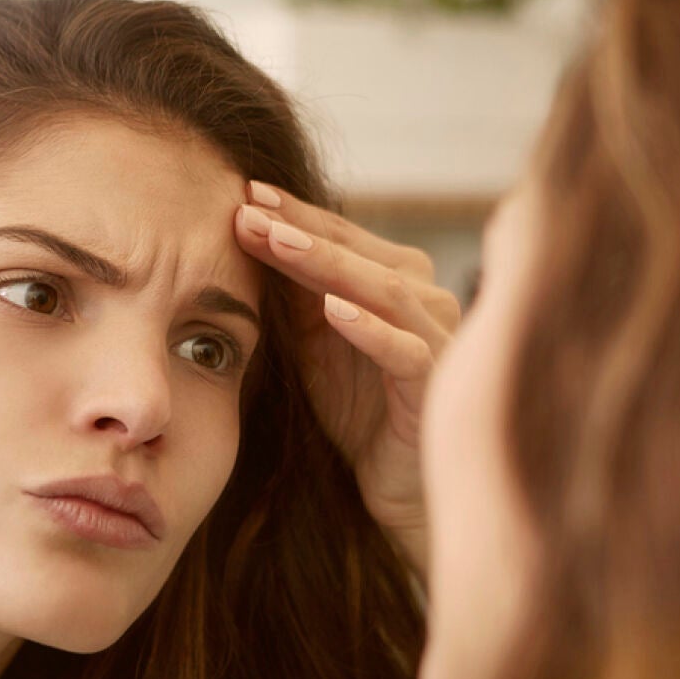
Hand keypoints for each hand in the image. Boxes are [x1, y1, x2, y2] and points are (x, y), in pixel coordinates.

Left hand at [234, 182, 463, 578]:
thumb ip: (296, 295)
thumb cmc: (360, 411)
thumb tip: (251, 233)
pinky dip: (369, 328)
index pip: (342, 236)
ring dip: (328, 265)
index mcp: (398, 282)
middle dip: (302, 230)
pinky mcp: (437, 384)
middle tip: (249, 209)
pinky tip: (333, 311)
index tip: (243, 192)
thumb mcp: (316, 345)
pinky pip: (405, 349)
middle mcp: (426, 299)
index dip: (295, 214)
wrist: (397, 485)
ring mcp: (437, 338)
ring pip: (383, 290)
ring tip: (280, 244)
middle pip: (360, 253)